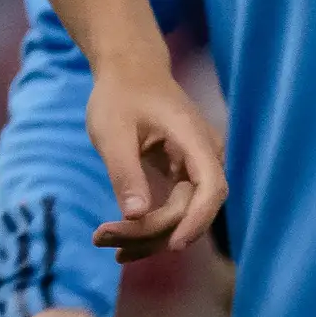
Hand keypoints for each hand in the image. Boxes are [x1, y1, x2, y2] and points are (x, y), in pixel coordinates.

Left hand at [86, 62, 224, 259]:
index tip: (173, 245)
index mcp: (195, 139)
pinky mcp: (185, 176)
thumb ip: (125, 171)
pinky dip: (150, 226)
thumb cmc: (120, 95)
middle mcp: (206, 156)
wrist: (130, 71)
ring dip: (148, 235)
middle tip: (103, 239)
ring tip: (104, 242)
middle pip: (192, 208)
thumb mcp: (112, 131)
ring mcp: (198, 167)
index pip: (212, 187)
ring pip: (182, 214)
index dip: (197, 220)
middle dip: (153, 232)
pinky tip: (121, 243)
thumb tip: (135, 214)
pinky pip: (174, 208)